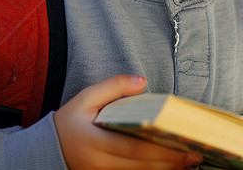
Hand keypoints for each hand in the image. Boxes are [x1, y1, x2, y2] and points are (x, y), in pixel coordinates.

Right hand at [53, 75, 202, 169]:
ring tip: (189, 162)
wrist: (46, 150)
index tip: (186, 145)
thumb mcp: (85, 98)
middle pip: (141, 165)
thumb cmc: (68, 122)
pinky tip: (169, 167)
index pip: (134, 148)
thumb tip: (142, 81)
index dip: (162, 150)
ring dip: (165, 169)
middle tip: (197, 156)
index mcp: (94, 141)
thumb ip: (113, 87)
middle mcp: (99, 163)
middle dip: (171, 162)